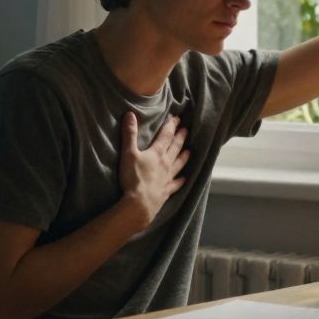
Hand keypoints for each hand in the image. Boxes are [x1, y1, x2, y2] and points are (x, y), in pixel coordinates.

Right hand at [118, 112, 189, 229]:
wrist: (140, 203)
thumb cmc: (133, 178)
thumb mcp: (128, 153)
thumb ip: (129, 134)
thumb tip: (130, 114)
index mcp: (157, 153)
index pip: (166, 136)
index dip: (171, 126)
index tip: (177, 118)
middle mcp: (166, 164)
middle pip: (175, 148)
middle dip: (180, 138)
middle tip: (186, 130)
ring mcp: (168, 178)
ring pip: (179, 164)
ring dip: (184, 156)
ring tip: (189, 151)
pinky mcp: (166, 191)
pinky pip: (176, 184)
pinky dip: (181, 181)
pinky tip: (184, 179)